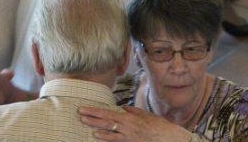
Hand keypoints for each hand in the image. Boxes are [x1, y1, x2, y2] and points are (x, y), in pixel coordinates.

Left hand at [79, 105, 193, 141]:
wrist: (168, 138)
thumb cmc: (160, 127)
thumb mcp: (147, 116)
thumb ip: (134, 112)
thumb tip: (124, 108)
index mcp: (130, 117)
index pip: (109, 112)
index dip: (95, 110)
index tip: (85, 108)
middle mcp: (127, 125)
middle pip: (105, 120)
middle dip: (91, 116)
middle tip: (79, 113)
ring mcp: (127, 136)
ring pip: (108, 130)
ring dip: (95, 126)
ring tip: (84, 122)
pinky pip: (115, 140)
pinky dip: (105, 138)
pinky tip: (97, 135)